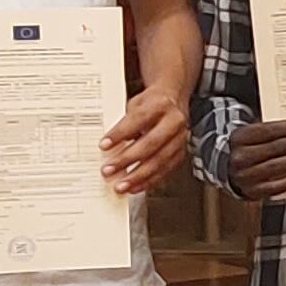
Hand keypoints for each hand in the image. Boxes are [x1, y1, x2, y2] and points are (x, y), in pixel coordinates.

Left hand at [103, 84, 191, 198]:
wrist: (174, 99)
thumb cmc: (152, 103)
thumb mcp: (135, 104)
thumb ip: (124, 123)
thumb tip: (109, 146)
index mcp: (160, 104)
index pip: (138, 119)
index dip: (120, 134)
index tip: (104, 145)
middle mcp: (173, 121)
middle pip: (150, 143)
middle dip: (127, 159)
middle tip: (109, 170)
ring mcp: (180, 138)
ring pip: (159, 160)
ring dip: (138, 176)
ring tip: (122, 185)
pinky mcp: (181, 152)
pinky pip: (166, 170)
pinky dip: (149, 180)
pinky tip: (136, 186)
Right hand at [221, 115, 285, 200]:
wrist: (229, 174)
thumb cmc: (247, 151)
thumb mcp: (252, 137)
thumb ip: (272, 132)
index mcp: (239, 138)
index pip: (269, 130)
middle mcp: (240, 157)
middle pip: (276, 147)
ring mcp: (246, 176)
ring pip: (279, 166)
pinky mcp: (254, 192)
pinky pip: (279, 185)